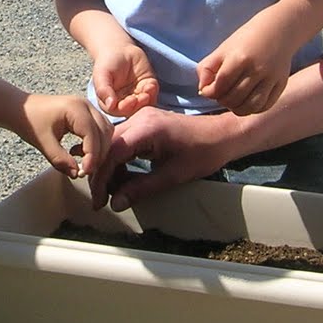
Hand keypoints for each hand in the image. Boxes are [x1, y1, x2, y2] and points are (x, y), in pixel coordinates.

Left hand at [20, 94, 113, 178]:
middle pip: (104, 132)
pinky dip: (94, 143)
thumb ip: (60, 159)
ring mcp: (87, 108)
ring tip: (82, 162)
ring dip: (98, 149)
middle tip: (84, 171)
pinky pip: (98, 129)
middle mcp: (86, 105)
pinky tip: (78, 151)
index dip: (92, 156)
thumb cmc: (29, 120)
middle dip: (98, 154)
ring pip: (105, 131)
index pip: (93, 135)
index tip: (84, 172)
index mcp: (76, 108)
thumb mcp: (42, 142)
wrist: (20, 108)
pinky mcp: (85, 113)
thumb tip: (77, 173)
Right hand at [88, 105, 235, 210]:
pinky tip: (124, 178)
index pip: (111, 153)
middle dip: (102, 174)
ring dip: (110, 168)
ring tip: (113, 192)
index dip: (101, 178)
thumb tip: (117, 203)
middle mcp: (140, 118)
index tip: (100, 199)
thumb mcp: (173, 175)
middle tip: (102, 199)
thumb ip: (143, 189)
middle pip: (107, 147)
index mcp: (147, 128)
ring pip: (113, 145)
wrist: (222, 135)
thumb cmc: (204, 151)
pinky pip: (124, 142)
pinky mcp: (145, 124)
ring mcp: (141, 118)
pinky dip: (120, 161)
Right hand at [92, 44, 158, 117]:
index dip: (125, 108)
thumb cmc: (107, 63)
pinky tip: (151, 84)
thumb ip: (103, 90)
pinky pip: (153, 93)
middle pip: (134, 110)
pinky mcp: (147, 87)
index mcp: (111, 103)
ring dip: (149, 99)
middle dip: (140, 105)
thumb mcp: (102, 75)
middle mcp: (125, 102)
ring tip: (148, 89)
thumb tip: (110, 105)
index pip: (118, 111)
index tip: (131, 100)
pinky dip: (154, 91)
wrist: (118, 49)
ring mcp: (137, 95)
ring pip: (145, 104)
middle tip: (143, 96)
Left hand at [196, 23, 291, 115]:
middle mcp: (256, 70)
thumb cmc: (247, 39)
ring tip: (232, 102)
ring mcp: (271, 78)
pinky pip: (265, 105)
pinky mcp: (281, 84)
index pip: (220, 85)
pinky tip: (246, 102)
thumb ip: (207, 68)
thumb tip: (203, 89)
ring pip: (250, 106)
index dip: (210, 92)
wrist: (278, 29)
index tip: (208, 90)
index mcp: (239, 58)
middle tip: (221, 94)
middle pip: (234, 98)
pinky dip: (253, 109)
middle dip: (222, 100)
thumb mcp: (223, 49)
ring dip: (237, 109)